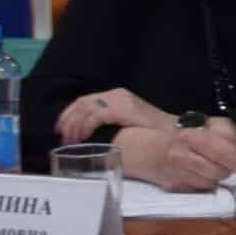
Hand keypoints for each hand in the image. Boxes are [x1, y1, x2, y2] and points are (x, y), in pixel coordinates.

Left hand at [56, 87, 173, 143]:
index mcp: (117, 96)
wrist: (175, 130)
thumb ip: (112, 122)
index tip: (60, 128)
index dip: (68, 114)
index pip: (84, 101)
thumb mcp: (128, 122)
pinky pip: (95, 116)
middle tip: (62, 137)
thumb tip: (90, 134)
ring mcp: (120, 101)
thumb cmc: (154, 132)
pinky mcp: (123, 109)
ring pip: (85, 109)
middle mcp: (117, 95)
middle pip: (81, 103)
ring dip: (74, 125)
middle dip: (67, 120)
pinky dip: (85, 126)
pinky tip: (82, 137)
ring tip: (70, 140)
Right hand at [115, 120, 235, 193]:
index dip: (235, 159)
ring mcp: (175, 172)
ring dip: (218, 177)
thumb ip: (219, 136)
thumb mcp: (196, 128)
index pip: (217, 149)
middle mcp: (181, 155)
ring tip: (214, 167)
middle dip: (229, 170)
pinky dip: (205, 183)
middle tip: (233, 166)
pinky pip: (199, 188)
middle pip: (217, 171)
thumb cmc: (172, 136)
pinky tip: (200, 174)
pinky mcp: (172, 185)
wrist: (137, 148)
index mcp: (188, 137)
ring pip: (210, 182)